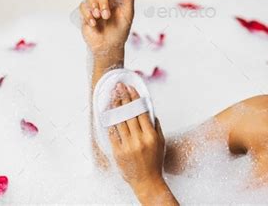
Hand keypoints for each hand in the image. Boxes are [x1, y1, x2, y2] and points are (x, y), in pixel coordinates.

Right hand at [79, 0, 134, 59]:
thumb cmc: (120, 30)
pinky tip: (93, 23)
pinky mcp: (85, 13)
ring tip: (99, 17)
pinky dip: (87, 14)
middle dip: (103, 1)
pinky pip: (82, 6)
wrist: (109, 46)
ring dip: (94, 4)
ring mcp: (94, 5)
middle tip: (106, 15)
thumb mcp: (128, 14)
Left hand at [109, 83, 176, 204]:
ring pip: (119, 121)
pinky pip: (112, 133)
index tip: (130, 88)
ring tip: (112, 95)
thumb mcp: (160, 142)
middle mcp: (139, 140)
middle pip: (129, 113)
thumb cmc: (155, 161)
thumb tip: (149, 109)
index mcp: (150, 136)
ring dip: (115, 106)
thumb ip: (155, 126)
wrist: (147, 182)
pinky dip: (109, 122)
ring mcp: (127, 146)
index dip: (135, 98)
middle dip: (123, 97)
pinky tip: (107, 112)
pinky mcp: (118, 152)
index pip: (141, 112)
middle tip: (118, 86)